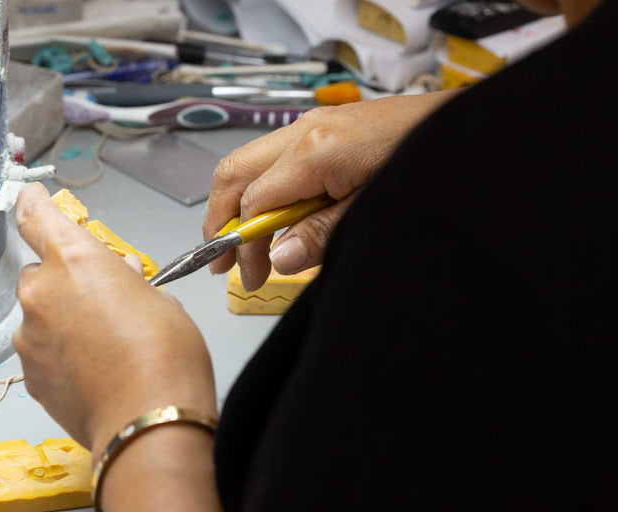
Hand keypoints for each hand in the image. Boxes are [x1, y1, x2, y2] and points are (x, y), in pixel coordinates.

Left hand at [13, 183, 216, 458]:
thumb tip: (120, 277)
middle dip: (66, 282)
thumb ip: (127, 280)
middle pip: (41, 273)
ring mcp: (29, 336)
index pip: (37, 217)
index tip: (31, 195)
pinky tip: (93, 371)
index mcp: (74, 259)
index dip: (33, 202)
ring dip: (62, 321)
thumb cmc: (164, 357)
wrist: (149, 421)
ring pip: (40, 316)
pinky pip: (40, 352)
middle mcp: (41, 292)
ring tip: (104, 347)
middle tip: (103, 301)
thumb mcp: (158, 299)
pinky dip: (60, 355)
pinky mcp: (30, 374)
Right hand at [204, 90, 457, 289]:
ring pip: (249, 161)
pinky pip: (275, 156)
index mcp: (314, 153)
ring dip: (239, 202)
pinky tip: (278, 216)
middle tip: (221, 261)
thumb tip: (277, 258)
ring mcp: (313, 124)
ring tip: (244, 242)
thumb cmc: (430, 168)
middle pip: (234, 174)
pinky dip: (263, 187)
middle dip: (220, 219)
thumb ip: (320, 236)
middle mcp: (305, 131)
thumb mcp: (373, 214)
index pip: (253, 203)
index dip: (243, 244)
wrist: (473, 132)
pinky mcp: (326, 127)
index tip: (250, 276)